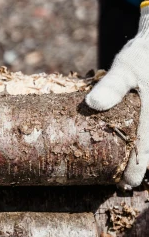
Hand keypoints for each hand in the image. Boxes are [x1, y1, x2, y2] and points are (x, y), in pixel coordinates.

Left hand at [86, 6, 148, 187]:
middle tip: (124, 183)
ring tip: (130, 173)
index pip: (146, 146)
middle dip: (141, 166)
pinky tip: (136, 151)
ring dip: (145, 155)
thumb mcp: (126, 66)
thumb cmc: (143, 53)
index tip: (127, 183)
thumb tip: (93, 104)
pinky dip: (144, 142)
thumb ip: (112, 86)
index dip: (137, 167)